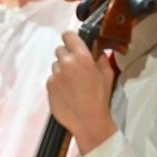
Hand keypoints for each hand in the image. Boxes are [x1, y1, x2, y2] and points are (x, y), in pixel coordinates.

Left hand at [47, 31, 116, 153]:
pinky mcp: (48, 86)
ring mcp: (55, 74)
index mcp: (81, 56)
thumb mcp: (108, 75)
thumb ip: (102, 59)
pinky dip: (58, 82)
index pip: (68, 35)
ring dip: (62, 70)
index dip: (71, 39)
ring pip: (55, 65)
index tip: (74, 45)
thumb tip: (98, 52)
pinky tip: (67, 92)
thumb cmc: (100, 98)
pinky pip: (52, 78)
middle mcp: (65, 62)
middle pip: (60, 50)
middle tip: (76, 67)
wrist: (88, 121)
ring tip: (72, 83)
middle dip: (67, 56)